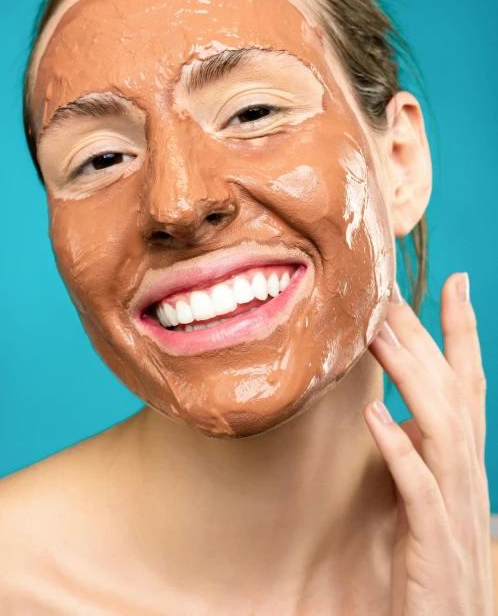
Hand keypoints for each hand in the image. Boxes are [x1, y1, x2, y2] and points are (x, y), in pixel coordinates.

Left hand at [365, 273, 492, 614]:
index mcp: (464, 460)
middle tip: (391, 288)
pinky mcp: (435, 541)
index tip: (457, 280)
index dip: (464, 332)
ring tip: (376, 334)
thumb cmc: (434, 563)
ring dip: (409, 375)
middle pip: (451, 388)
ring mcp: (455, 505)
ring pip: (441, 425)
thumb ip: (422, 455)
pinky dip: (401, 451)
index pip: (469, 382)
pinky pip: (420, 489)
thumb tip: (399, 415)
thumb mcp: (431, 498)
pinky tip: (375, 418)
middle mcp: (467, 473)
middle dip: (424, 335)